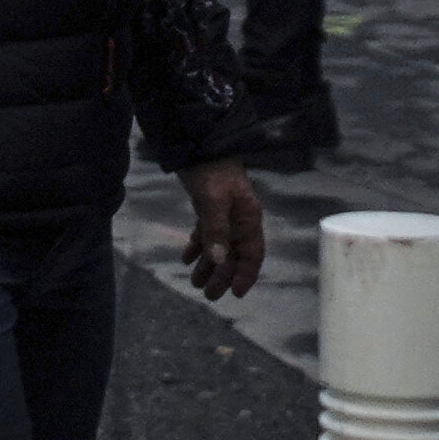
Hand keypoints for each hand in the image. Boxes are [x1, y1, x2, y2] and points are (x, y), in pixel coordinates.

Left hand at [179, 157, 266, 299]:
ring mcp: (224, 215)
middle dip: (222, 276)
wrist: (198, 145)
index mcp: (248, 219)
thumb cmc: (212, 172)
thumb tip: (218, 261)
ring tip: (194, 282)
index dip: (246, 274)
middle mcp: (239, 220)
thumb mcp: (213, 201)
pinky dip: (197, 247)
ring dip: (207, 265)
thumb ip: (216, 230)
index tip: (237, 293)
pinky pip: (206, 234)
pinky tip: (185, 258)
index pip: (253, 254)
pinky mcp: (208, 209)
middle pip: (233, 255)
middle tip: (207, 294)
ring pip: (218, 247)